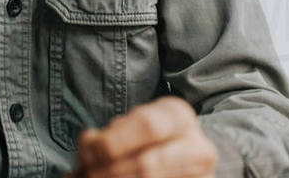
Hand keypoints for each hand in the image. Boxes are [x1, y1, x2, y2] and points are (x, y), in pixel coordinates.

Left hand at [71, 96, 216, 177]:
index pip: (147, 126)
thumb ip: (110, 135)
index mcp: (179, 116)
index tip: (85, 153)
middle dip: (110, 171)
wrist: (177, 155)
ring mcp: (203, 175)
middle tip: (86, 175)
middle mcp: (198, 147)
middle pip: (148, 164)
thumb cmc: (144, 138)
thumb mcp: (130, 126)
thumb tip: (88, 147)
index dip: (112, 142)